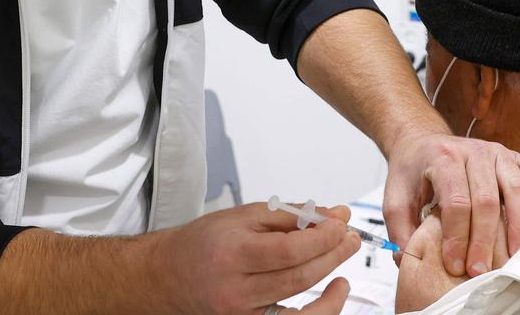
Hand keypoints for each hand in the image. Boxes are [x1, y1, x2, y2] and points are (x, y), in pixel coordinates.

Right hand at [154, 201, 360, 313]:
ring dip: (331, 282)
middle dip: (333, 255)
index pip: (289, 250)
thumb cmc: (205, 243)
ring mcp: (242, 314)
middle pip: (299, 277)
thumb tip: (334, 214)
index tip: (341, 224)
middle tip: (350, 238)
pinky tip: (332, 291)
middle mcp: (236, 288)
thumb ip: (290, 216)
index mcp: (232, 252)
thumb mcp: (243, 216)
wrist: (169, 276)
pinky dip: (319, 310)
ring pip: (301, 305)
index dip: (322, 238)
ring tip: (344, 261)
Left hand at [382, 132, 519, 277]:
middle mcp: (473, 152)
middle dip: (485, 239)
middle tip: (482, 270)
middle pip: (486, 199)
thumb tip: (409, 260)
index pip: (456, 202)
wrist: (421, 141)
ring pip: (515, 188)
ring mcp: (497, 152)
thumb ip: (399, 229)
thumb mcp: (394, 197)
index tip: (455, 265)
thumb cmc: (412, 173)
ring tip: (519, 256)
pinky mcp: (515, 155)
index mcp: (442, 159)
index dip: (457, 236)